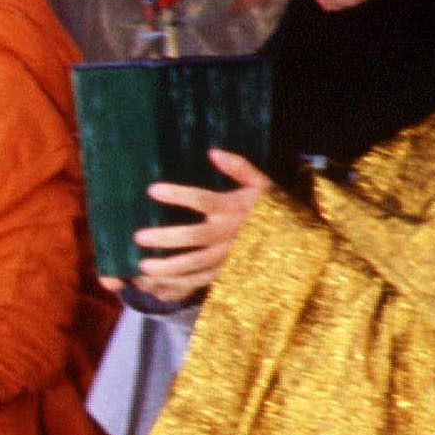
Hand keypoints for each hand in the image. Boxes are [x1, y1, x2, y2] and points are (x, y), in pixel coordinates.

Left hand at [109, 150, 270, 300]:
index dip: (177, 194)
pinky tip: (160, 280)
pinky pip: (201, 279)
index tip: (152, 190)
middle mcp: (228, 233)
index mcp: (233, 208)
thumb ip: (239, 167)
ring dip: (168, 266)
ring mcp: (227, 256)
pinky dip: (180, 282)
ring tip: (143, 265)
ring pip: (194, 263)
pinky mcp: (226, 271)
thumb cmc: (271, 206)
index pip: (201, 200)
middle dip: (164, 238)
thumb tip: (213, 152)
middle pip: (192, 236)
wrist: (295, 239)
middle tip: (139, 237)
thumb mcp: (261, 182)